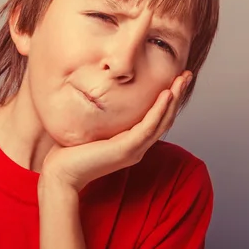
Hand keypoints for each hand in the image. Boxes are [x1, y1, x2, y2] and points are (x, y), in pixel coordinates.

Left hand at [40, 71, 192, 191]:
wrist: (61, 173)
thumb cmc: (70, 152)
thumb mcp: (92, 127)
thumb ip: (101, 115)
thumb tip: (97, 93)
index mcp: (132, 142)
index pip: (156, 118)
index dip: (169, 99)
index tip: (175, 79)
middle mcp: (138, 146)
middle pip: (165, 118)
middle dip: (177, 94)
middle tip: (187, 74)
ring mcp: (134, 149)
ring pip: (162, 121)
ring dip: (174, 98)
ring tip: (183, 79)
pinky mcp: (127, 149)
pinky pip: (148, 127)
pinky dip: (159, 110)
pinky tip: (166, 94)